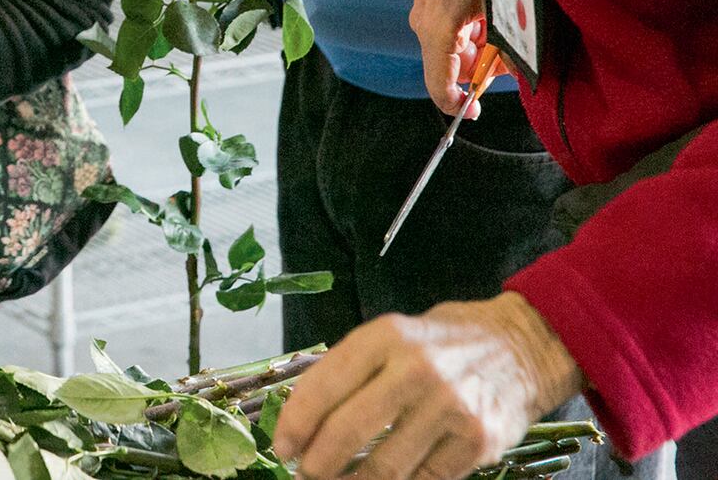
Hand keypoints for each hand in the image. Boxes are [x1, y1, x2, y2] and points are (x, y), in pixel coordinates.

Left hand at [274, 292, 582, 479]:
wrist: (520, 346)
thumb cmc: (440, 344)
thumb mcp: (391, 336)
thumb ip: (350, 370)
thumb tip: (300, 418)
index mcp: (386, 337)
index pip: (324, 385)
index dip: (296, 423)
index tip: (281, 447)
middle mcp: (417, 370)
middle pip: (349, 430)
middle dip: (317, 462)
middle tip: (305, 474)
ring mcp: (451, 408)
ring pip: (385, 466)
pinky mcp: (478, 442)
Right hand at [409, 0, 501, 114]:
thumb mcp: (512, 10)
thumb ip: (510, 51)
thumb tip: (510, 73)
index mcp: (438, 27)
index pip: (438, 83)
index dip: (456, 104)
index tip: (474, 111)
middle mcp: (423, 16)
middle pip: (446, 61)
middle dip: (475, 67)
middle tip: (505, 61)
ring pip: (448, 39)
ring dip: (474, 44)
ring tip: (502, 30)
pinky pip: (447, 18)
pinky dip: (469, 25)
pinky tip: (491, 9)